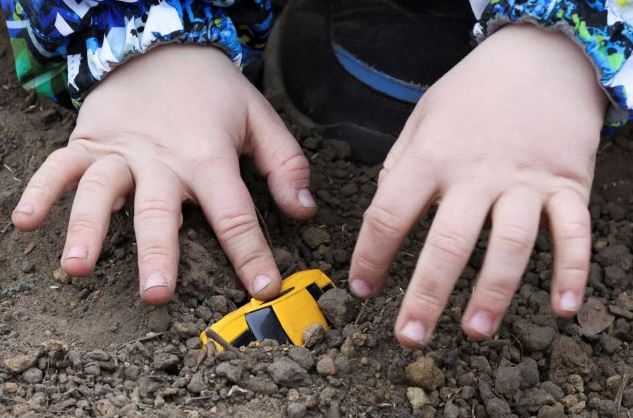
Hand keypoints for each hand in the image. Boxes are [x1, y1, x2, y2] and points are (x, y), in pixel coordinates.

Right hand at [12, 45, 315, 304]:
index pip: (234, 213)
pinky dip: (42, 191)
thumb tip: (305, 210)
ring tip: (76, 267)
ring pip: (101, 191)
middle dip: (158, 253)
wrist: (164, 43)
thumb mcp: (260, 119)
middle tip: (156, 294)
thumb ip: (285, 164)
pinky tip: (27, 222)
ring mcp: (121, 150)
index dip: (251, 254)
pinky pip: (60, 165)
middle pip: (159, 210)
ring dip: (87, 228)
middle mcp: (162, 159)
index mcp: (208, 156)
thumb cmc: (215, 90)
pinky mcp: (90, 140)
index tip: (264, 290)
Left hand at [349, 25, 606, 346]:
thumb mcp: (421, 118)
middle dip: (426, 295)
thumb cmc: (471, 93)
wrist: (540, 56)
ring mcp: (527, 181)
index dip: (370, 256)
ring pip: (511, 245)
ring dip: (494, 294)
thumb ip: (400, 166)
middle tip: (409, 337)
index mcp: (432, 156)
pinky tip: (565, 308)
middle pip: (449, 242)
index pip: (389, 214)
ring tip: (473, 332)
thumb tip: (384, 213)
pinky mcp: (569, 184)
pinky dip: (574, 270)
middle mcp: (477, 173)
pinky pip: (575, 233)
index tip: (361, 289)